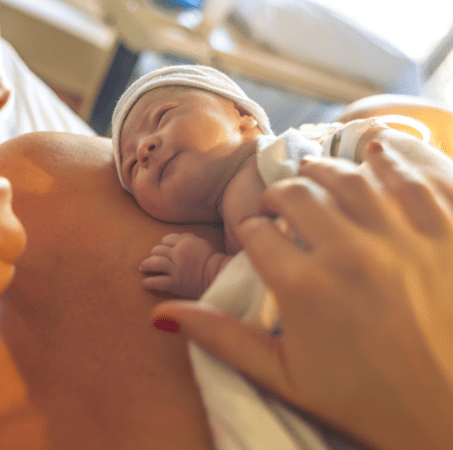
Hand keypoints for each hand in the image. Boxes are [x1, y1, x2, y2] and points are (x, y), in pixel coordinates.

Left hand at [139, 233, 221, 298]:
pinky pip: (158, 282)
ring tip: (142, 268)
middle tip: (151, 259)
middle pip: (158, 250)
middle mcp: (178, 254)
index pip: (166, 239)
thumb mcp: (201, 242)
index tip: (163, 250)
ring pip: (154, 263)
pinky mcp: (176, 283)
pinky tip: (144, 283)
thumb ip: (187, 238)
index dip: (163, 244)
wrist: (219, 276)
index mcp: (184, 242)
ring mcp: (176, 269)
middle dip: (154, 254)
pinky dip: (149, 282)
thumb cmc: (211, 260)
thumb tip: (176, 237)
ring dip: (146, 265)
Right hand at [152, 143, 452, 449]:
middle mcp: (349, 251)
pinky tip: (374, 155)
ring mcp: (404, 236)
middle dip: (278, 195)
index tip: (257, 235)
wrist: (450, 418)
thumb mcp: (283, 376)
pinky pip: (413, 177)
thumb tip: (159, 316)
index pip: (258, 233)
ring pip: (350, 176)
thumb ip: (219, 338)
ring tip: (316, 176)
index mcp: (303, 286)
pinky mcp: (449, 229)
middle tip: (278, 204)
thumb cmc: (365, 400)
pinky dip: (390, 160)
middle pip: (297, 194)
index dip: (251, 230)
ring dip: (325, 171)